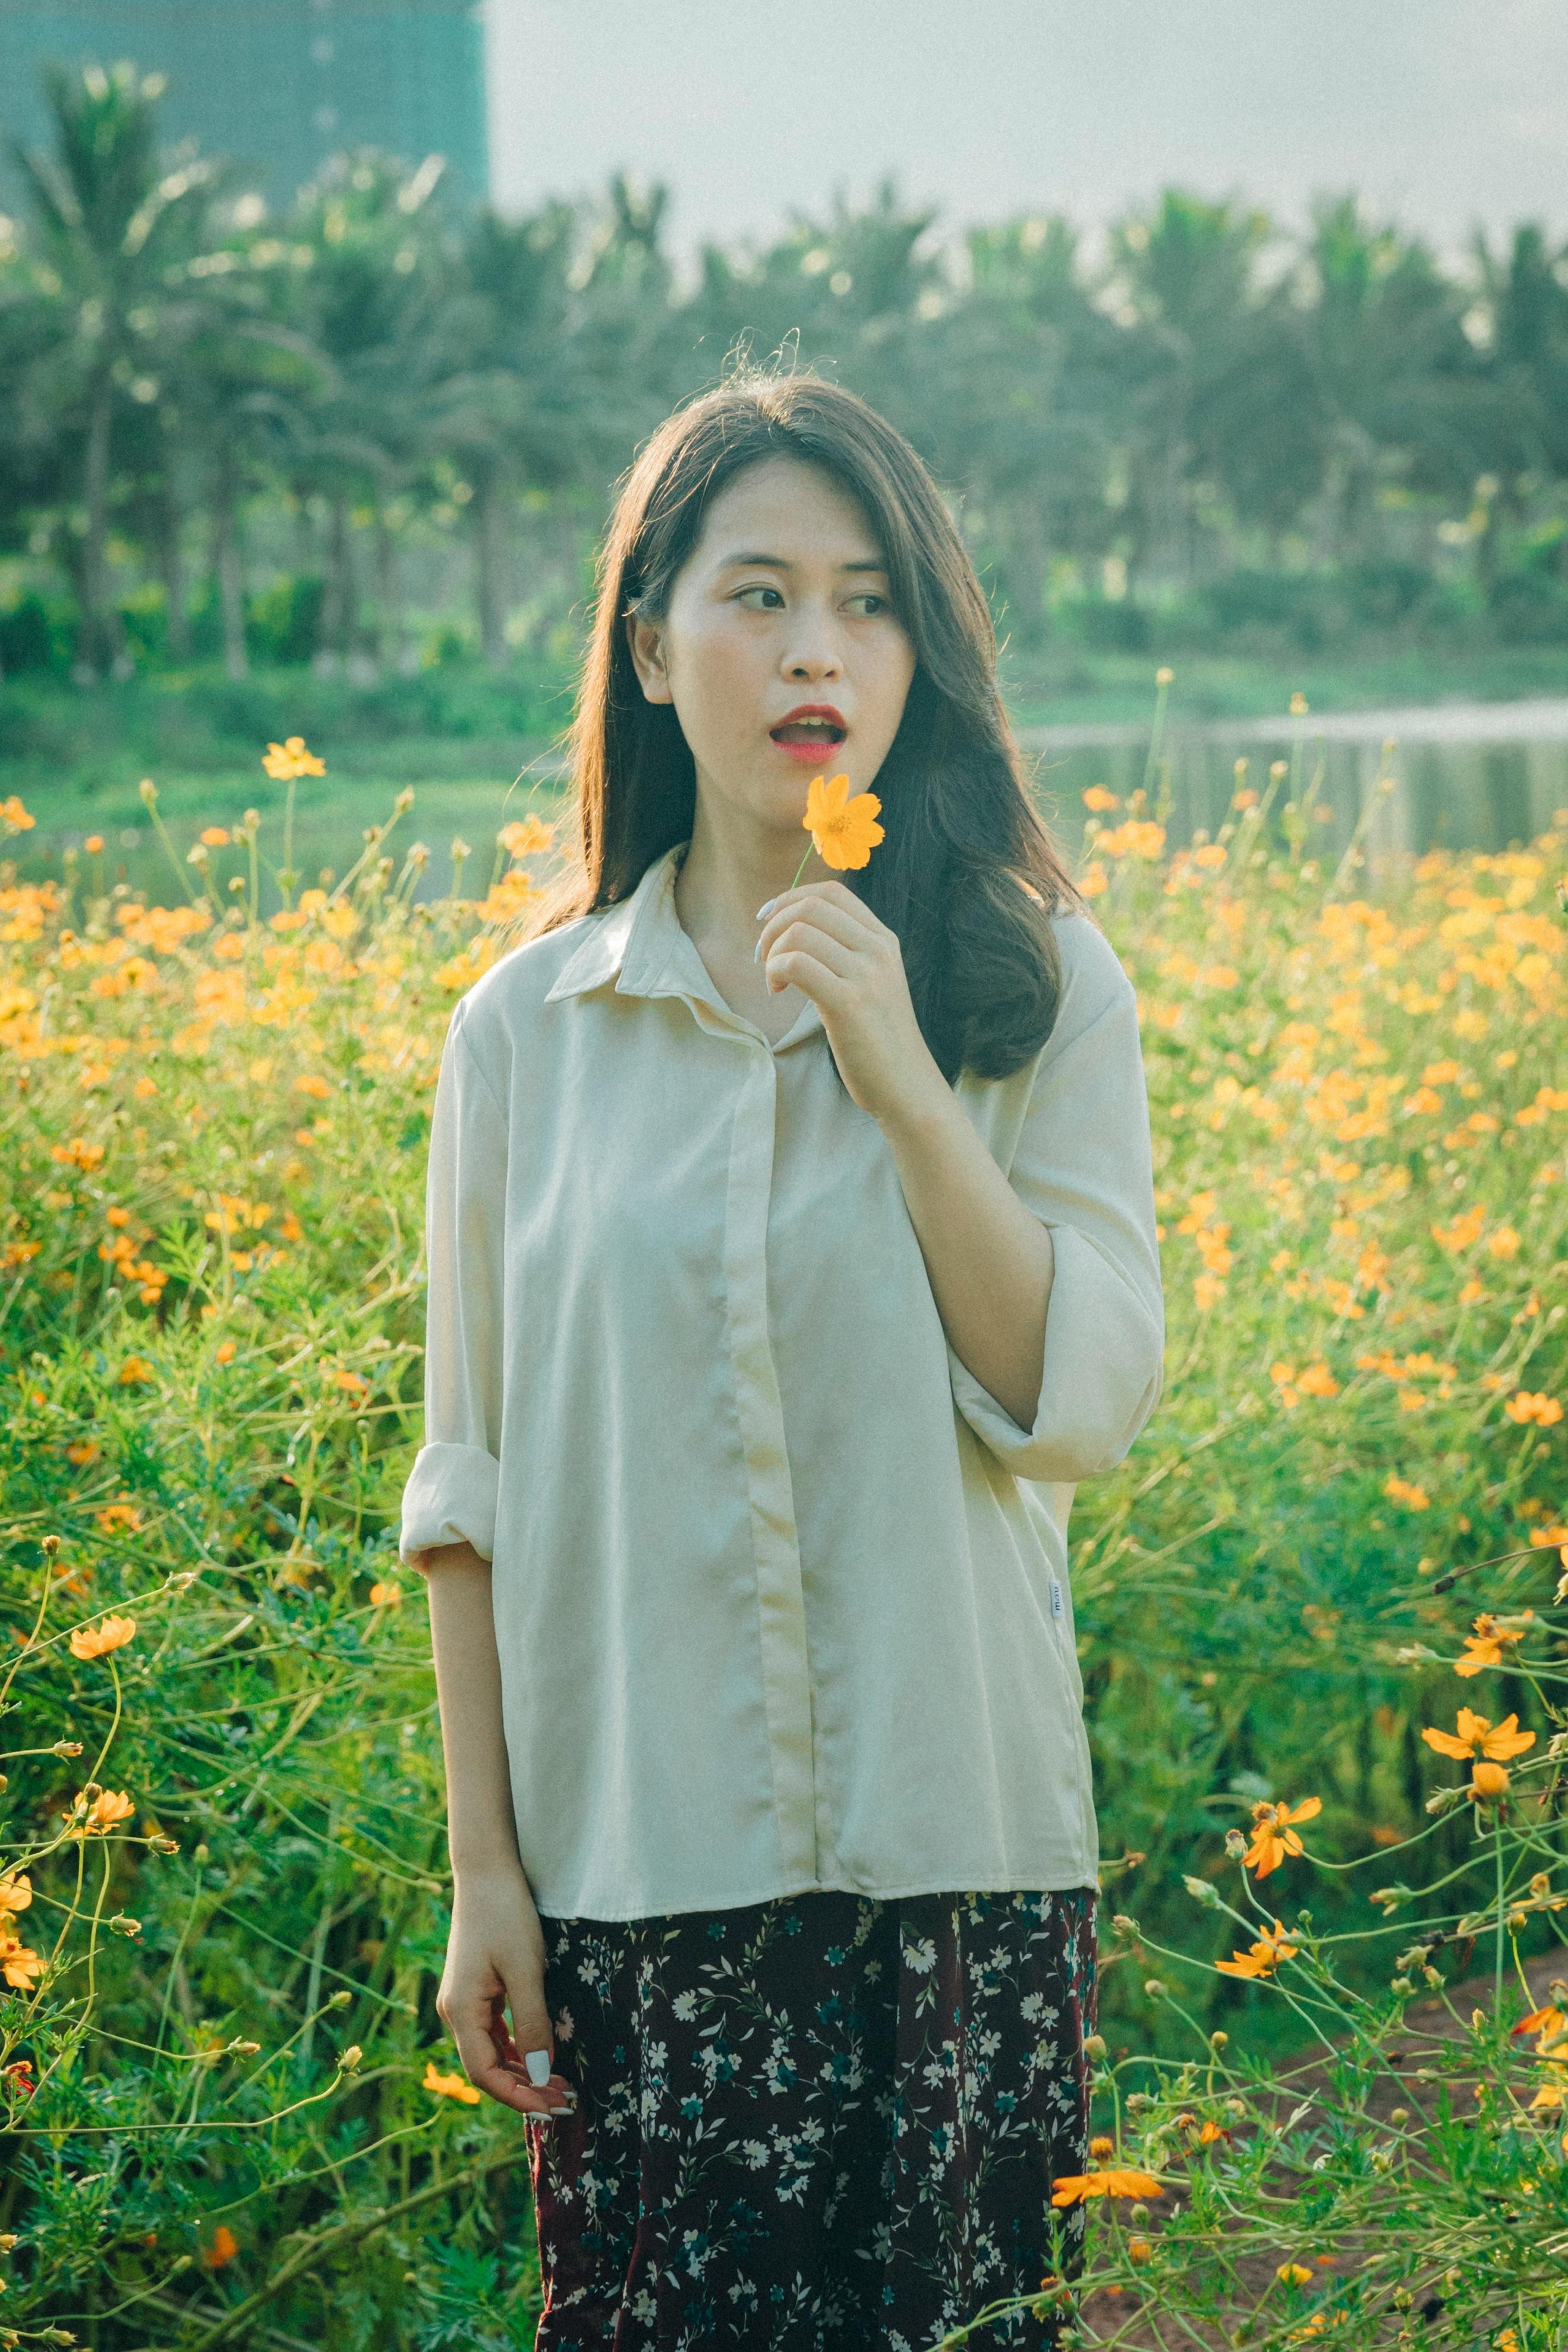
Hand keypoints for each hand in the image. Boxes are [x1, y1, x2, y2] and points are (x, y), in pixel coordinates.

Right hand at [436, 1865, 574, 2117]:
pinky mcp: (474, 1990)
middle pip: (486, 2068)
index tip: (551, 2108)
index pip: (484, 2073)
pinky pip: (493, 2033)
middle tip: (565, 2099)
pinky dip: (516, 2050)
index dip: (517, 2097)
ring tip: (559, 2084)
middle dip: (524, 2089)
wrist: (488, 1872)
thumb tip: (541, 2075)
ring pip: (490, 2052)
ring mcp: (462, 2001)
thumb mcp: (526, 1969)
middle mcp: (454, 2011)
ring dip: (522, 2072)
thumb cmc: (507, 1915)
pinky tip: (541, 2056)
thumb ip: (532, 2023)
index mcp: (460, 2010)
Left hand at [755, 880, 947, 1127]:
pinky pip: (797, 964)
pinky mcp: (849, 1003)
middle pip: (811, 907)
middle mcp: (878, 951)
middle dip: (773, 925)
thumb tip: (794, 930)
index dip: (790, 898)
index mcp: (883, 940)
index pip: (832, 892)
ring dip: (772, 952)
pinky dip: (775, 971)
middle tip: (763, 957)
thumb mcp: (871, 984)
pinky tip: (778, 991)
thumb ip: (844, 954)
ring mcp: (867, 975)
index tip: (768, 921)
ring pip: (800, 933)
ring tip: (774, 981)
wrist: (906, 1084)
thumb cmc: (878, 1039)